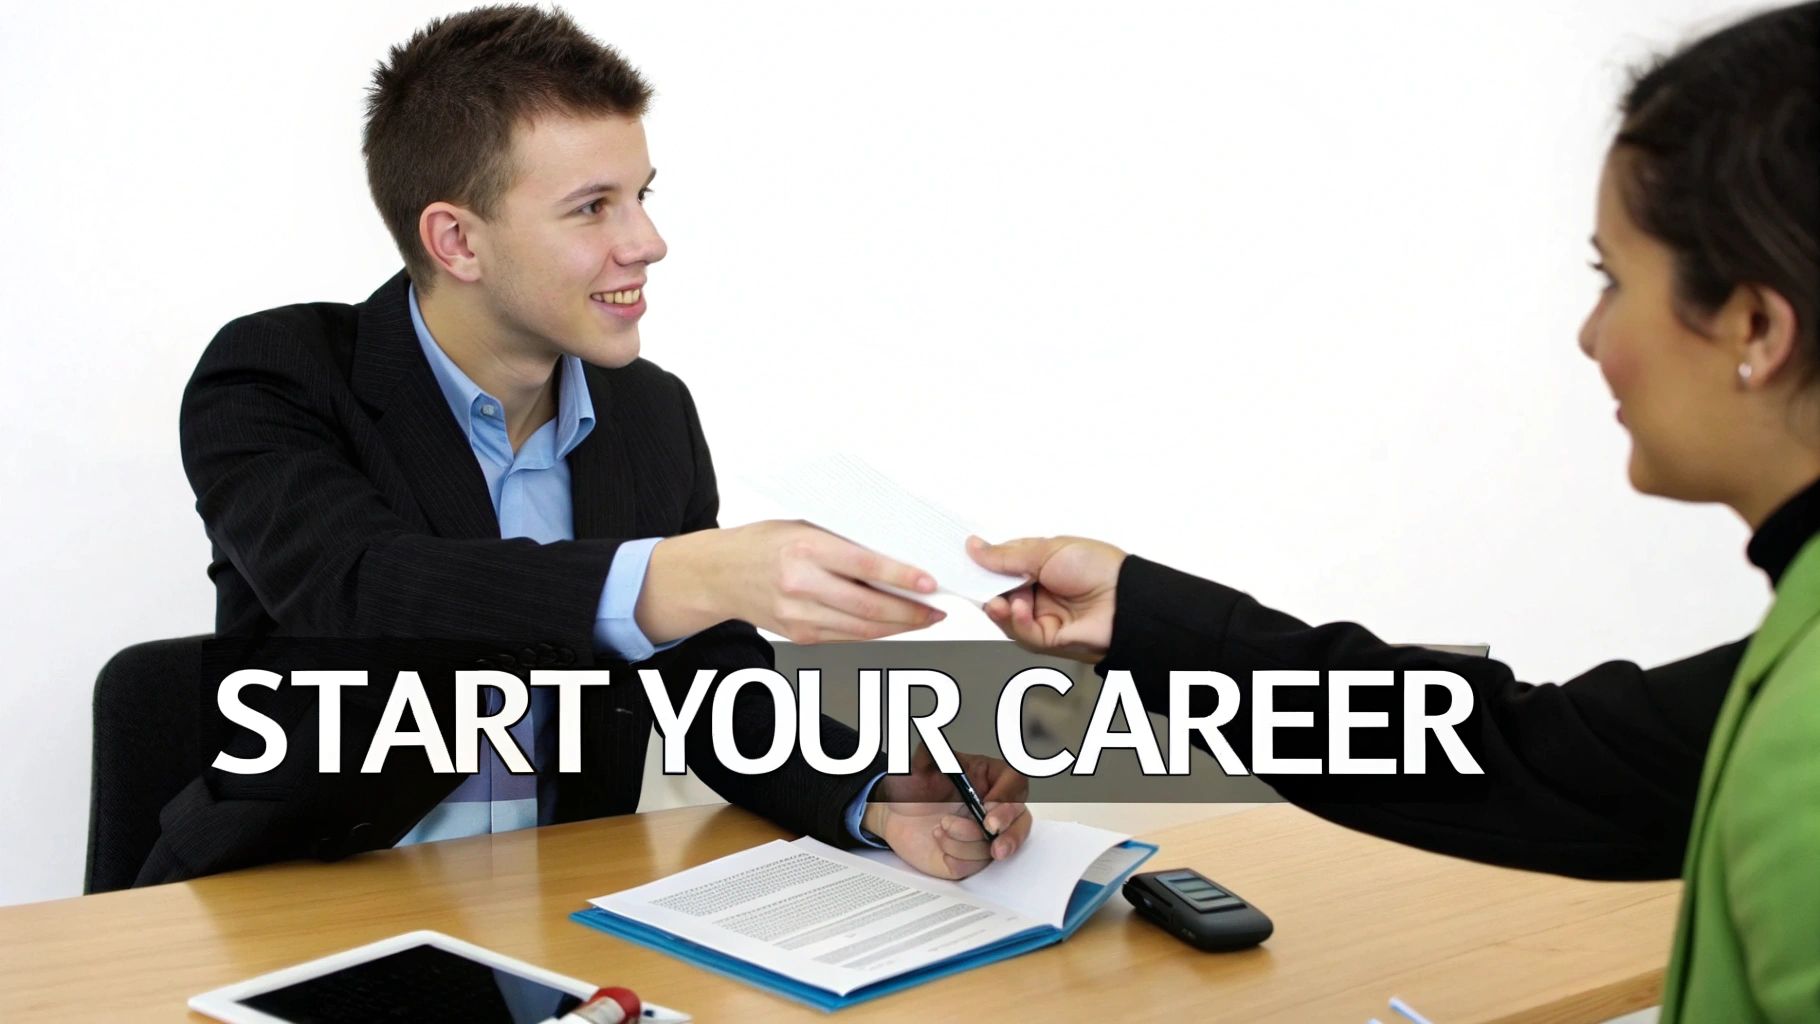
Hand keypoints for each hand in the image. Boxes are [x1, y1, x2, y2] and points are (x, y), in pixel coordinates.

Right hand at [639, 521, 943, 643]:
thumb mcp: (803, 526)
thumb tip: (895, 551)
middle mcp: (800, 584)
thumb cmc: (764, 543)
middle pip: (868, 606)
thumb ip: (845, 541)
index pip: (864, 567)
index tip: (929, 583)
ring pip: (862, 628)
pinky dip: (875, 633)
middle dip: (910, 611)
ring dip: (899, 627)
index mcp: (805, 550)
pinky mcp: (798, 634)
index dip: (901, 578)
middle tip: (937, 608)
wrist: (719, 574)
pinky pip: (846, 637)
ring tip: (925, 619)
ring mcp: (798, 614)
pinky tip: (894, 626)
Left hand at [864, 745, 1031, 879]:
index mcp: (988, 778)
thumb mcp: (918, 766)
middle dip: (1009, 830)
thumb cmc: (913, 788)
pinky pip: (975, 866)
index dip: (1007, 795)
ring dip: (964, 840)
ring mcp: (986, 835)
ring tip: (940, 828)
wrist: (895, 815)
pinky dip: (956, 857)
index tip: (989, 805)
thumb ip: (928, 755)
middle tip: (988, 829)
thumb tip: (932, 746)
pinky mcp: (973, 859)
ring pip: (994, 846)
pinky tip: (940, 844)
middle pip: (1021, 820)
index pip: (1015, 782)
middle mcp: (993, 808)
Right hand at [967, 535, 1125, 661]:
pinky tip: (1018, 609)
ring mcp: (1041, 616)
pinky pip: (1023, 633)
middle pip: (997, 594)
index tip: (964, 561)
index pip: (1000, 568)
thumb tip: (975, 548)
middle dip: (985, 590)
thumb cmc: (1099, 568)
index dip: (982, 566)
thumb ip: (1007, 555)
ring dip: (998, 609)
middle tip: (972, 583)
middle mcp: (1037, 592)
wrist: (1128, 598)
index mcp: (1037, 566)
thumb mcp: (1048, 550)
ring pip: (1005, 617)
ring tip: (998, 600)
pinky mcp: (1047, 638)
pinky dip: (1016, 621)